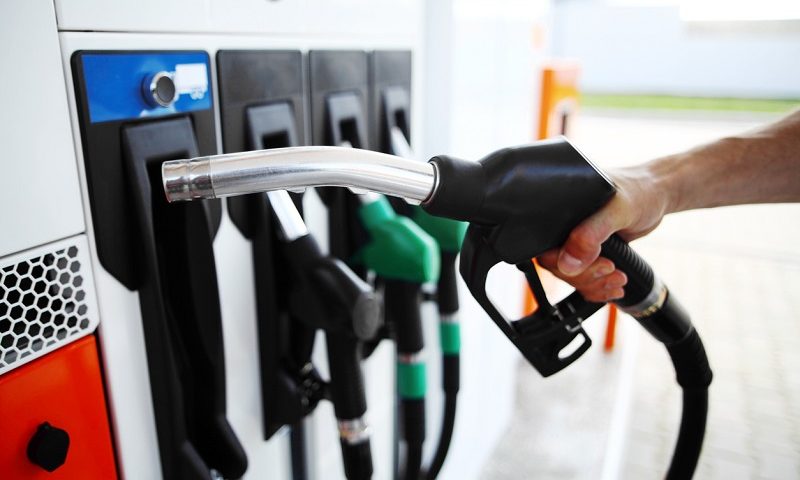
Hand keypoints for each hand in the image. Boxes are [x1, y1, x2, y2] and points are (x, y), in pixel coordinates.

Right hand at [537, 164, 671, 302]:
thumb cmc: (640, 191)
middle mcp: (566, 228)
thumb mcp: (617, 211)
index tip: (596, 263)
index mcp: (562, 212)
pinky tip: (613, 284)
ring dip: (594, 283)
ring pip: (571, 276)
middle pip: (557, 266)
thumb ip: (591, 235)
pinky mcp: (590, 252)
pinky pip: (584, 278)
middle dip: (586, 276)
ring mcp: (577, 241)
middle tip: (611, 268)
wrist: (658, 194)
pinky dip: (597, 287)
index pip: (546, 247)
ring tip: (619, 278)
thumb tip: (567, 263)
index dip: (564, 263)